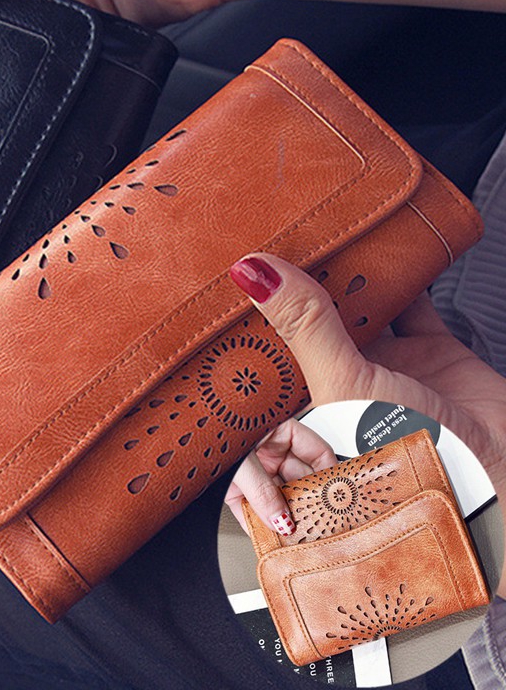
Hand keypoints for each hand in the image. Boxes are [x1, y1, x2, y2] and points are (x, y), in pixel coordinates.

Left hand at [228, 253, 505, 594]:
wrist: (502, 475)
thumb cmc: (411, 462)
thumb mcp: (341, 386)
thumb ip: (303, 327)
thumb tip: (253, 273)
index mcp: (308, 406)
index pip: (270, 355)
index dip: (253, 320)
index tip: (235, 275)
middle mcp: (344, 386)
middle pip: (314, 327)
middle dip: (301, 292)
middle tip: (280, 246)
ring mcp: (388, 371)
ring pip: (361, 312)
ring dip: (348, 281)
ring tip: (324, 239)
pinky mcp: (433, 356)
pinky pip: (414, 307)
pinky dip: (404, 278)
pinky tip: (387, 251)